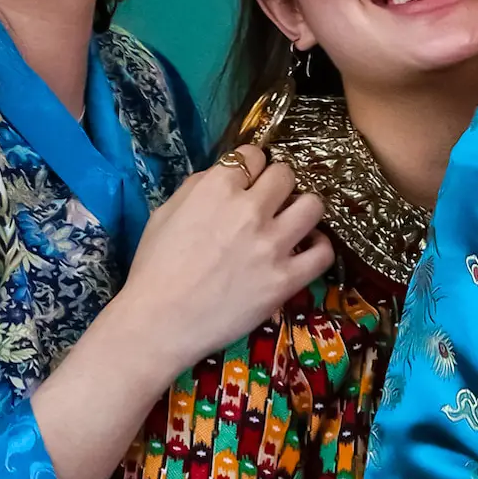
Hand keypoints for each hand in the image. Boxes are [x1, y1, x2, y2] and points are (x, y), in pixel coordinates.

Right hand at [115, 144, 334, 369]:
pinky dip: (318, 247)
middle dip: (278, 184)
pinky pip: (323, 252)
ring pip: (312, 205)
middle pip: (286, 175)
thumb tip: (225, 174)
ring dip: (303, 209)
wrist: (159, 323)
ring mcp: (272, 245)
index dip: (252, 167)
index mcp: (216, 189)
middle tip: (270, 202)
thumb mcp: (164, 214)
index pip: (253, 155)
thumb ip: (196, 187)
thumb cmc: (154, 269)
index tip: (251, 180)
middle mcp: (249, 210)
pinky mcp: (286, 278)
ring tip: (292, 222)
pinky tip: (305, 249)